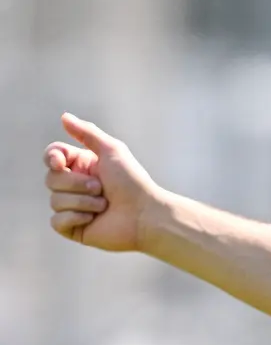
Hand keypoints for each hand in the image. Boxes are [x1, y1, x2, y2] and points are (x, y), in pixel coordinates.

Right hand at [44, 113, 161, 251]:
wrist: (145, 215)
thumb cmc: (132, 181)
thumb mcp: (112, 151)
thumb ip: (87, 133)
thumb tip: (64, 117)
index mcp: (82, 166)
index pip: (52, 156)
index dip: (51, 158)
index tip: (60, 162)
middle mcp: (75, 185)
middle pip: (50, 179)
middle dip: (76, 183)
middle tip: (101, 187)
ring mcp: (73, 207)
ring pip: (54, 200)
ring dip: (83, 201)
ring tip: (104, 204)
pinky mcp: (73, 227)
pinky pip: (56, 221)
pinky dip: (75, 218)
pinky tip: (94, 219)